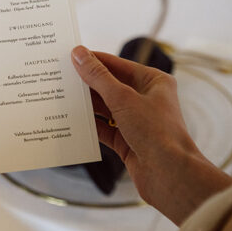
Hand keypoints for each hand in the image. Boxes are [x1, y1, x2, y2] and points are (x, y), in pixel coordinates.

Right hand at [71, 46, 231, 224]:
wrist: (170, 176)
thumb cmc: (156, 132)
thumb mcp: (123, 98)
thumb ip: (98, 77)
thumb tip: (79, 54)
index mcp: (154, 82)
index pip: (118, 65)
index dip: (95, 60)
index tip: (71, 55)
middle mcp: (147, 99)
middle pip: (111, 86)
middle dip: (88, 83)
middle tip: (61, 75)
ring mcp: (137, 122)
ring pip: (106, 108)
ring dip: (87, 104)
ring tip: (62, 95)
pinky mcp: (128, 142)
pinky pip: (105, 128)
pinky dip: (90, 124)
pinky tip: (73, 120)